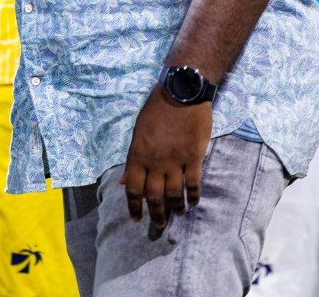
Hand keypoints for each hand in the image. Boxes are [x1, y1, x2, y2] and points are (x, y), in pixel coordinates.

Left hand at [120, 86, 211, 237]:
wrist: (181, 93)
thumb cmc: (156, 109)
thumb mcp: (137, 132)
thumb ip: (132, 158)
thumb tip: (124, 181)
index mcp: (138, 154)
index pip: (133, 188)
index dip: (134, 206)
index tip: (136, 218)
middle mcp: (155, 162)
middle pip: (154, 196)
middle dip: (156, 214)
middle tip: (159, 224)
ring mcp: (175, 161)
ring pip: (174, 193)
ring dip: (175, 207)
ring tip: (177, 213)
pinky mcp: (194, 157)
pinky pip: (193, 184)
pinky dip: (193, 197)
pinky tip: (192, 203)